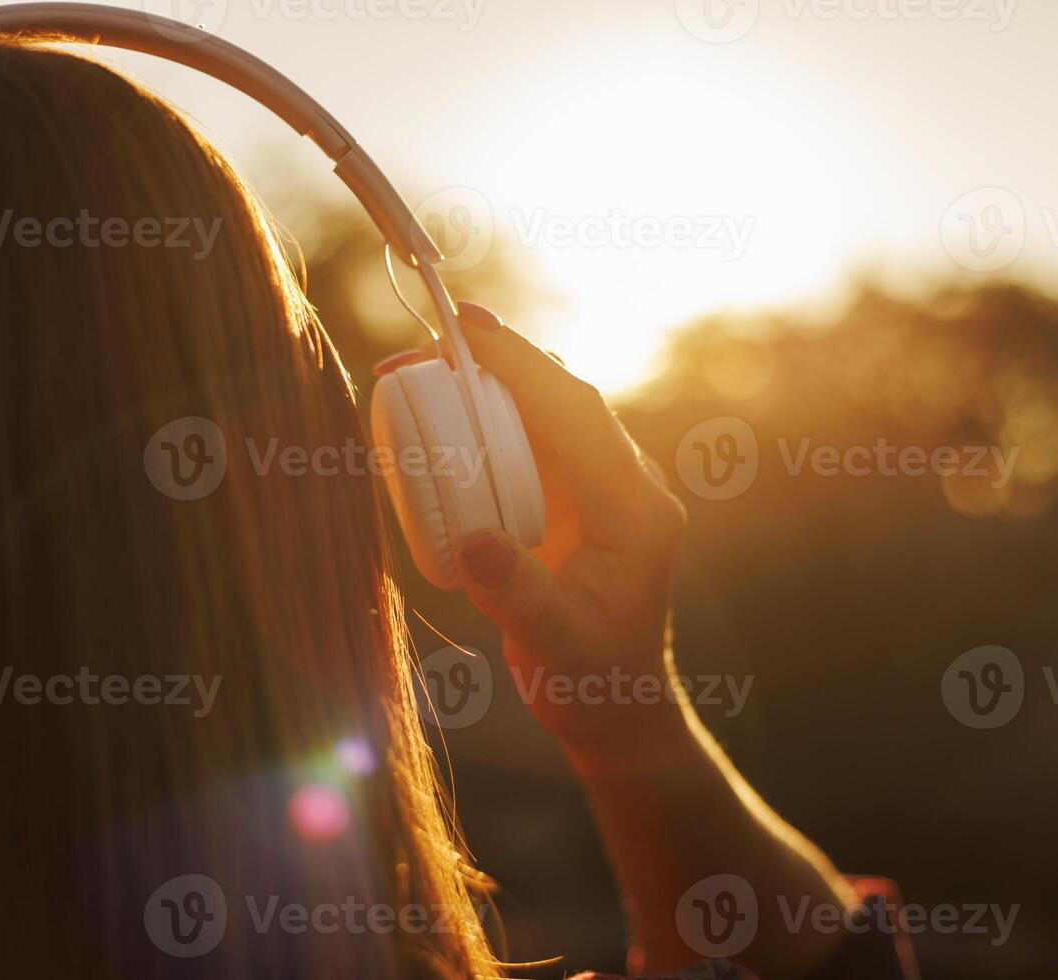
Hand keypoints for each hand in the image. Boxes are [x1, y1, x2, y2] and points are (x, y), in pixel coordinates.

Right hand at [376, 303, 688, 755]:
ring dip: (489, 383)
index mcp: (637, 510)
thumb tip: (472, 540)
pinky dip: (490, 417)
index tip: (465, 329)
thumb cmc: (594, 684)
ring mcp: (605, 489)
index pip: (577, 414)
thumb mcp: (556, 647)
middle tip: (421, 347)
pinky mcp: (579, 500)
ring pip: (549, 411)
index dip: (522, 365)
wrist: (617, 709)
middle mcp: (629, 486)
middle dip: (496, 362)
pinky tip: (445, 411)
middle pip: (563, 398)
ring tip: (420, 370)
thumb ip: (518, 596)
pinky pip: (535, 439)